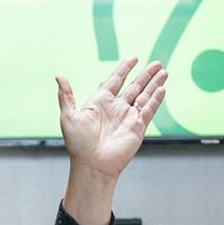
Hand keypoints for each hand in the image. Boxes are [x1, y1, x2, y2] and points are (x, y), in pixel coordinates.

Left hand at [57, 58, 164, 182]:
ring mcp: (128, 117)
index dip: (125, 68)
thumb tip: (59, 76)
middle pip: (135, 86)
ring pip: (145, 96)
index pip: (116, 80)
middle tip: (157, 63)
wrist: (92, 166)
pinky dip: (156, 99)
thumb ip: (66, 96)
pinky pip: (148, 110)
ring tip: (164, 71)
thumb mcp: (69, 117)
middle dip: (146, 75)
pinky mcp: (137, 128)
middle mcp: (116, 108)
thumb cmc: (78, 145)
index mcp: (100, 102)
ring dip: (154, 83)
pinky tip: (162, 88)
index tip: (134, 58)